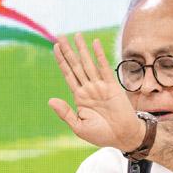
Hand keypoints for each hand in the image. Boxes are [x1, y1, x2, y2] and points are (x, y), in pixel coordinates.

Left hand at [49, 33, 144, 151]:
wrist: (122, 137)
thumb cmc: (100, 134)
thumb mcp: (78, 127)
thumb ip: (65, 113)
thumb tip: (50, 100)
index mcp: (79, 97)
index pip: (68, 74)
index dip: (62, 61)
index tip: (55, 47)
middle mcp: (88, 88)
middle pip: (76, 65)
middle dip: (68, 51)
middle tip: (60, 35)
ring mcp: (100, 86)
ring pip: (88, 64)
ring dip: (82, 49)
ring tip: (76, 35)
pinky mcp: (112, 86)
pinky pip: (104, 68)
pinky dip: (99, 56)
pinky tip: (95, 44)